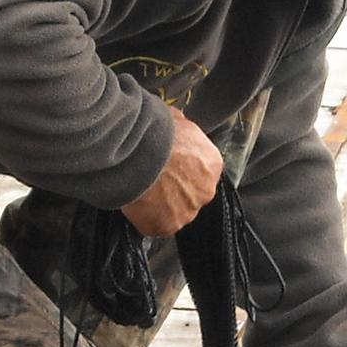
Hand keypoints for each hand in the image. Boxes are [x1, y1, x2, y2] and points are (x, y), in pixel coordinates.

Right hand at [122, 106, 221, 235]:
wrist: (139, 154)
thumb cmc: (157, 133)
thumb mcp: (175, 119)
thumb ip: (180, 128)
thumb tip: (176, 125)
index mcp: (212, 164)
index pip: (200, 170)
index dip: (181, 168)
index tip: (167, 165)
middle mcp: (206, 191)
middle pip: (189, 194)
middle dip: (172, 188)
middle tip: (152, 178)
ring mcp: (187, 212)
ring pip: (173, 211)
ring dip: (159, 203)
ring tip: (140, 189)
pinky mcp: (166, 227)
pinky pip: (155, 224)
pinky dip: (144, 217)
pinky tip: (134, 202)